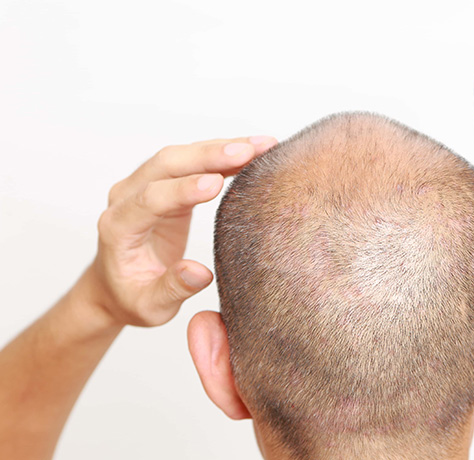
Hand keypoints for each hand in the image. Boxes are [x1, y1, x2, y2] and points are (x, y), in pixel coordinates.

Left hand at [88, 135, 276, 326]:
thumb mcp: (151, 307)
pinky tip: (253, 151)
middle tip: (248, 151)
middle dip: (208, 155)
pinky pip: (194, 161)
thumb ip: (173, 289)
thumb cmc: (132, 298)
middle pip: (166, 164)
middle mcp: (127, 197)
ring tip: (262, 145)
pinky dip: (223, 154)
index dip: (184, 189)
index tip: (216, 183)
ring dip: (221, 148)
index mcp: (119, 228)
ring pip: (182, 155)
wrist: (115, 286)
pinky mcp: (166, 183)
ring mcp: (146, 185)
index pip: (151, 199)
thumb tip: (200, 272)